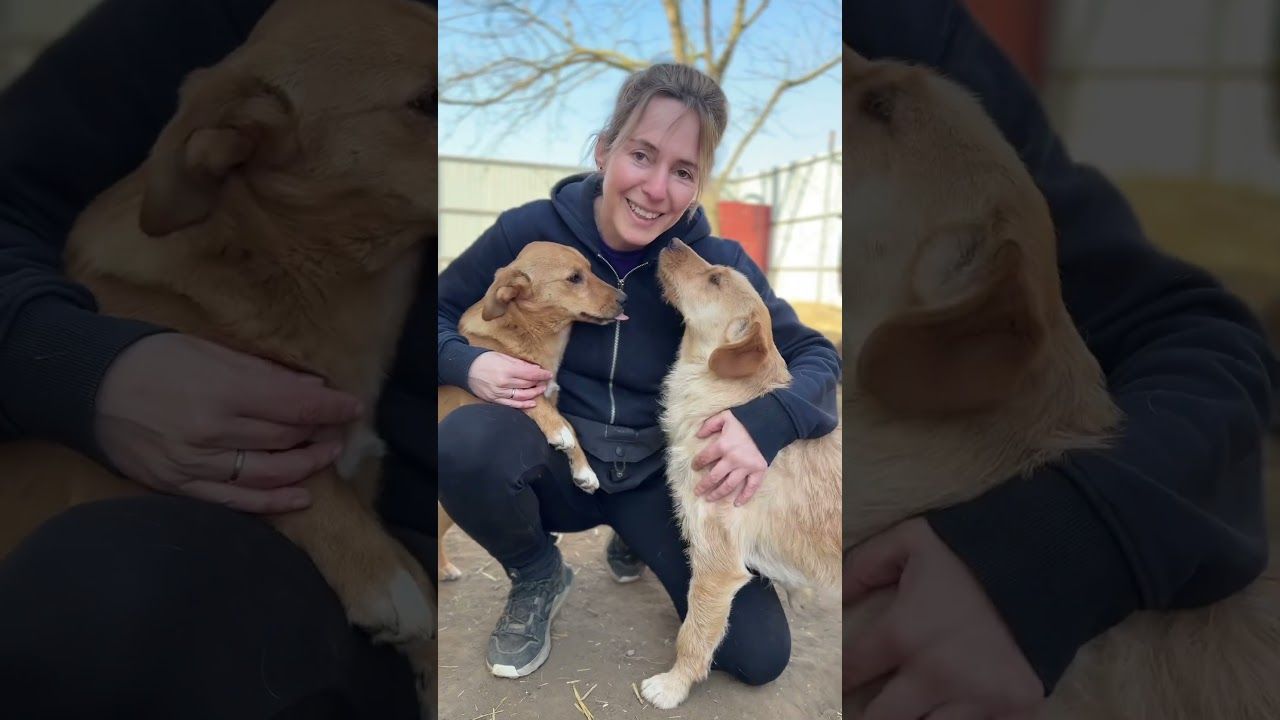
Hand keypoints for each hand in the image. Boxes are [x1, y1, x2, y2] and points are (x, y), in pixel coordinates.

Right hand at [95, 334, 361, 513]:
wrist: (87, 387)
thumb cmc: (151, 359)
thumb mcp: (208, 351)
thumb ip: (261, 372)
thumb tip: (310, 385)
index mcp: (221, 390)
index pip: (294, 404)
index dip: (330, 406)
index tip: (353, 405)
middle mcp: (211, 432)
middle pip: (284, 438)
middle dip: (321, 432)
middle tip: (340, 427)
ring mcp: (194, 464)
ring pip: (267, 473)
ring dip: (306, 466)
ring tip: (327, 455)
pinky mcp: (179, 486)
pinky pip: (235, 500)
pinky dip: (273, 501)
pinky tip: (300, 496)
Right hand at [467, 351, 551, 408]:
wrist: (465, 369)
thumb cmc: (484, 359)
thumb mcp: (502, 356)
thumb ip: (519, 363)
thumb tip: (534, 368)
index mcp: (506, 369)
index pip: (530, 373)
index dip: (541, 374)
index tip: (548, 374)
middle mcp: (504, 383)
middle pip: (527, 385)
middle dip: (539, 383)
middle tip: (545, 381)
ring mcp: (499, 393)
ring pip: (522, 396)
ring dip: (534, 394)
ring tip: (541, 390)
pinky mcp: (494, 400)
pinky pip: (512, 405)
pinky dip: (523, 405)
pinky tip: (532, 403)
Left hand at [692, 410, 767, 505]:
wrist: (771, 421)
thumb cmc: (746, 419)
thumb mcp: (725, 416)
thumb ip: (710, 425)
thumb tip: (698, 435)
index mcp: (722, 445)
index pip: (705, 458)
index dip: (697, 463)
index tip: (694, 468)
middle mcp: (732, 459)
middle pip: (714, 477)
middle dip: (703, 485)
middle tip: (697, 492)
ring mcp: (746, 467)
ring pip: (729, 485)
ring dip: (718, 493)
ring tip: (709, 499)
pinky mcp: (758, 471)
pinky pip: (751, 487)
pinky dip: (745, 496)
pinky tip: (737, 503)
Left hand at [843, 518, 1042, 718]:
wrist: (1055, 559)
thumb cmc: (975, 548)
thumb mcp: (911, 540)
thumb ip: (864, 566)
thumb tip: (834, 595)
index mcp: (903, 634)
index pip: (851, 671)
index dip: (839, 678)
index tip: (839, 683)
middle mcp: (934, 675)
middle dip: (870, 716)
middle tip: (872, 708)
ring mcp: (976, 698)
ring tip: (912, 710)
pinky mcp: (1014, 708)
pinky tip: (955, 709)